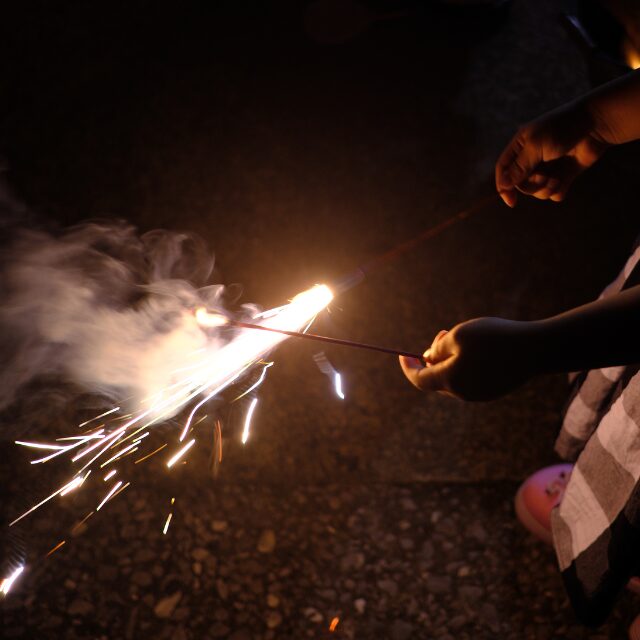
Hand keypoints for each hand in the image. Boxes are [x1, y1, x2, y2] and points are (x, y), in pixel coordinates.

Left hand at [399, 318, 538, 400]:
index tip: (401, 355)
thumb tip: (429, 358)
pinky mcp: (494, 390)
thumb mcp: (459, 334)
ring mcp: (480, 394)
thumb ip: (439, 347)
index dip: (408, 367)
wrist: (537, 349)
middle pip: (436, 379)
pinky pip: (469, 379)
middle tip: (442, 333)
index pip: (420, 380)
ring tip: (462, 337)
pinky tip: (478, 348)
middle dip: (433, 357)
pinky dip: (464, 364)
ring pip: (453, 377)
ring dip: (449, 359)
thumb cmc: (495, 338)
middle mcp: (463, 393)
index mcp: (451, 381)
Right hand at [495, 101, 610, 206]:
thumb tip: (503, 185)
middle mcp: (532, 158)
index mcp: (520, 146)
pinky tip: (564, 183)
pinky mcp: (564, 175)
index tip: (511, 201)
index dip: (504, 186)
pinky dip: (557, 192)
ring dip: (545, 189)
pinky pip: (553, 193)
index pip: (504, 169)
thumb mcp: (536, 146)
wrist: (596, 124)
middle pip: (520, 183)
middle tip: (544, 178)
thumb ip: (519, 167)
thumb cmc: (563, 128)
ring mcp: (548, 167)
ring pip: (537, 191)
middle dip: (531, 186)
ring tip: (557, 180)